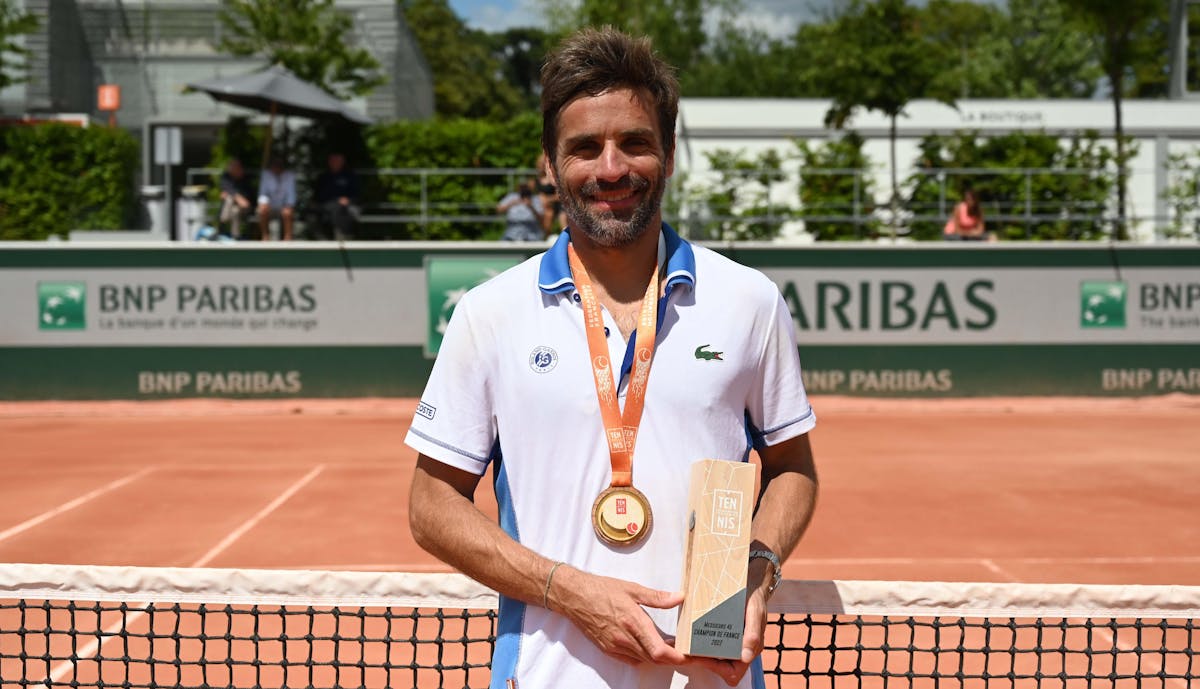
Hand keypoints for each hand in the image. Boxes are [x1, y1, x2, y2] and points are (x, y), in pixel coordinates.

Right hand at [551, 566, 687, 667]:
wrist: (574, 596)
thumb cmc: (601, 590)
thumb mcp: (632, 589)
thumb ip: (657, 597)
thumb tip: (679, 597)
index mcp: (634, 623)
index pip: (660, 651)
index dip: (677, 657)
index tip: (689, 655)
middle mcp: (625, 639)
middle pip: (655, 659)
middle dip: (672, 658)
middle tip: (685, 650)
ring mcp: (616, 646)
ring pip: (644, 659)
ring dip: (658, 656)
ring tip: (670, 645)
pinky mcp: (608, 649)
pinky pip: (631, 659)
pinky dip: (643, 656)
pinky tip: (648, 645)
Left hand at [684, 584, 768, 685]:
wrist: (752, 583)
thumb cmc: (755, 598)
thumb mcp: (755, 612)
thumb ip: (753, 635)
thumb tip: (746, 657)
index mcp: (750, 649)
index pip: (732, 673)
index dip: (717, 669)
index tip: (702, 656)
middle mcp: (740, 649)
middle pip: (720, 668)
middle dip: (704, 662)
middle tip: (689, 651)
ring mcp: (732, 642)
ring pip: (714, 658)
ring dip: (701, 654)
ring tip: (686, 645)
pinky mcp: (724, 634)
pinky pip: (712, 644)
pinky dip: (701, 643)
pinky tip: (690, 636)